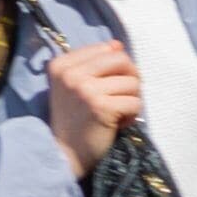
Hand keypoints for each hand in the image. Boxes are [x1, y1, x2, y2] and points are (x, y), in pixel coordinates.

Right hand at [44, 40, 141, 175]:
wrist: (65, 152)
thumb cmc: (74, 118)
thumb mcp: (75, 85)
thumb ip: (93, 63)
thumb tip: (117, 44)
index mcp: (61, 64)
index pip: (106, 49)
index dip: (115, 68)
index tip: (106, 86)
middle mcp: (71, 74)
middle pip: (121, 60)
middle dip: (130, 79)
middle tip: (122, 96)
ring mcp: (85, 89)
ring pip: (133, 83)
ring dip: (131, 100)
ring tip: (117, 113)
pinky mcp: (101, 107)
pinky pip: (136, 103)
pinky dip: (132, 115)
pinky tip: (118, 123)